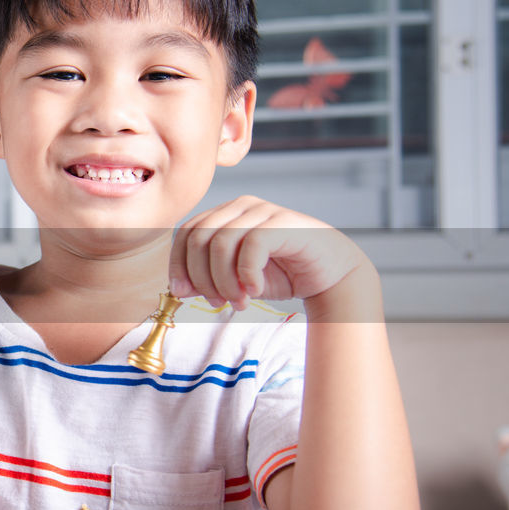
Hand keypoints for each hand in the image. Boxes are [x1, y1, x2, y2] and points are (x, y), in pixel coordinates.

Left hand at [169, 196, 363, 310]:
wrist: (331, 275)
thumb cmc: (280, 274)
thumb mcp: (234, 280)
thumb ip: (207, 279)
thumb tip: (177, 288)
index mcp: (223, 214)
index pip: (186, 234)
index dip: (178, 265)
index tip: (183, 294)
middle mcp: (240, 206)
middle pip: (199, 239)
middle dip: (202, 278)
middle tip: (218, 302)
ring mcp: (262, 211)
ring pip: (221, 244)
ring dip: (224, 281)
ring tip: (240, 302)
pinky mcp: (284, 222)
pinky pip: (251, 246)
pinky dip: (247, 275)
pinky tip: (255, 291)